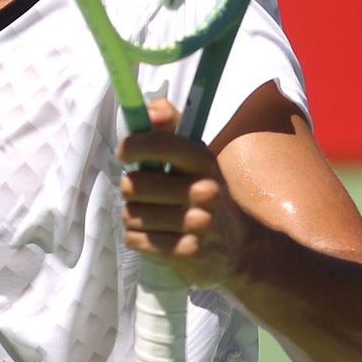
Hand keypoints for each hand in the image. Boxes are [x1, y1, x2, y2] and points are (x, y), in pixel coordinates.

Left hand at [117, 99, 251, 289]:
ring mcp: (199, 223)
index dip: (132, 146)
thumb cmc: (202, 193)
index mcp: (203, 160)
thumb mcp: (192, 159)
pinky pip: (136, 239)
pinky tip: (156, 236)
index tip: (125, 153)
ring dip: (135, 216)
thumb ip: (168, 129)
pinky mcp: (189, 252)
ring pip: (132, 214)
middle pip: (134, 185)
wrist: (236, 247)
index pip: (159, 145)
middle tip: (146, 195)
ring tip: (154, 217)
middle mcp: (205, 190)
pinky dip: (138, 238)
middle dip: (131, 190)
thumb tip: (151, 109)